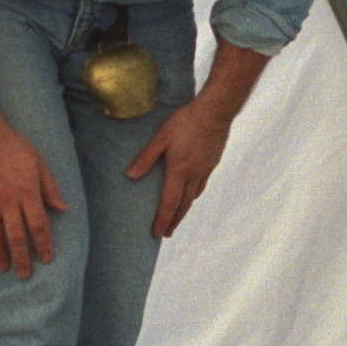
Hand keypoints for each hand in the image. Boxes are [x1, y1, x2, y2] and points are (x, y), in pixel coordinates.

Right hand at [0, 125, 67, 277]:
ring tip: (3, 267)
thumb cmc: (16, 148)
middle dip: (21, 258)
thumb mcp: (40, 165)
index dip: (43, 245)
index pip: (38, 226)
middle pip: (15, 236)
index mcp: (27, 194)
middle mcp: (7, 201)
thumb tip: (63, 208)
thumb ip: (50, 189)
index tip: (46, 259)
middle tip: (24, 275)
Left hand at [126, 102, 232, 238]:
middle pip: (183, 205)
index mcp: (180, 171)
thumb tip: (130, 176)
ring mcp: (205, 169)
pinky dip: (194, 194)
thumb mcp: (161, 137)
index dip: (162, 220)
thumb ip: (146, 157)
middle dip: (174, 221)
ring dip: (185, 209)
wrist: (215, 111)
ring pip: (194, 196)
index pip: (169, 204)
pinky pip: (202, 184)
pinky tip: (192, 190)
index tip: (157, 234)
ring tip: (178, 215)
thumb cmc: (186, 122)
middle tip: (167, 233)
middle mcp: (194, 174)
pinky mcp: (212, 161)